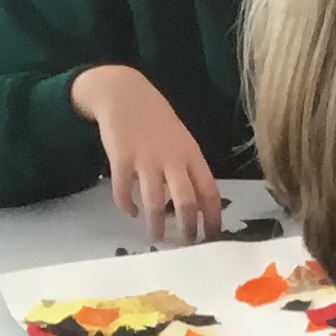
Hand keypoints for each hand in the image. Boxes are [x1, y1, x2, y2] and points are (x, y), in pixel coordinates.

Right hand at [71, 67, 221, 243]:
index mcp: (192, 156)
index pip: (210, 192)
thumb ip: (190, 169)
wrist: (124, 93)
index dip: (214, 218)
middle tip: (187, 242)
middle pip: (186, 202)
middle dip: (189, 228)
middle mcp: (172, 160)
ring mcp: (146, 160)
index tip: (213, 236)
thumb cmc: (157, 120)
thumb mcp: (183, 142)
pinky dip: (127, 205)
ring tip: (157, 236)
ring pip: (155, 202)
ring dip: (157, 224)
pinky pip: (124, 190)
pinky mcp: (121, 159)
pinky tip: (130, 211)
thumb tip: (199, 204)